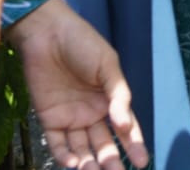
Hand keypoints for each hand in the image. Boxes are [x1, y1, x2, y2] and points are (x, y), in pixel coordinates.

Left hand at [7, 0, 148, 169]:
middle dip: (111, 160)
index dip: (134, 145)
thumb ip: (119, 96)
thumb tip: (126, 126)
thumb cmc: (82, 44)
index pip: (125, 128)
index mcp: (109, 99)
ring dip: (89, 163)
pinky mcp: (49, 119)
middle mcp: (91, 113)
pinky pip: (57, 144)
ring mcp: (70, 117)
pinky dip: (64, 156)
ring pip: (82, 148)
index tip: (143, 162)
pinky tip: (74, 163)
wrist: (46, 33)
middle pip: (104, 143)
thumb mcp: (108, 66)